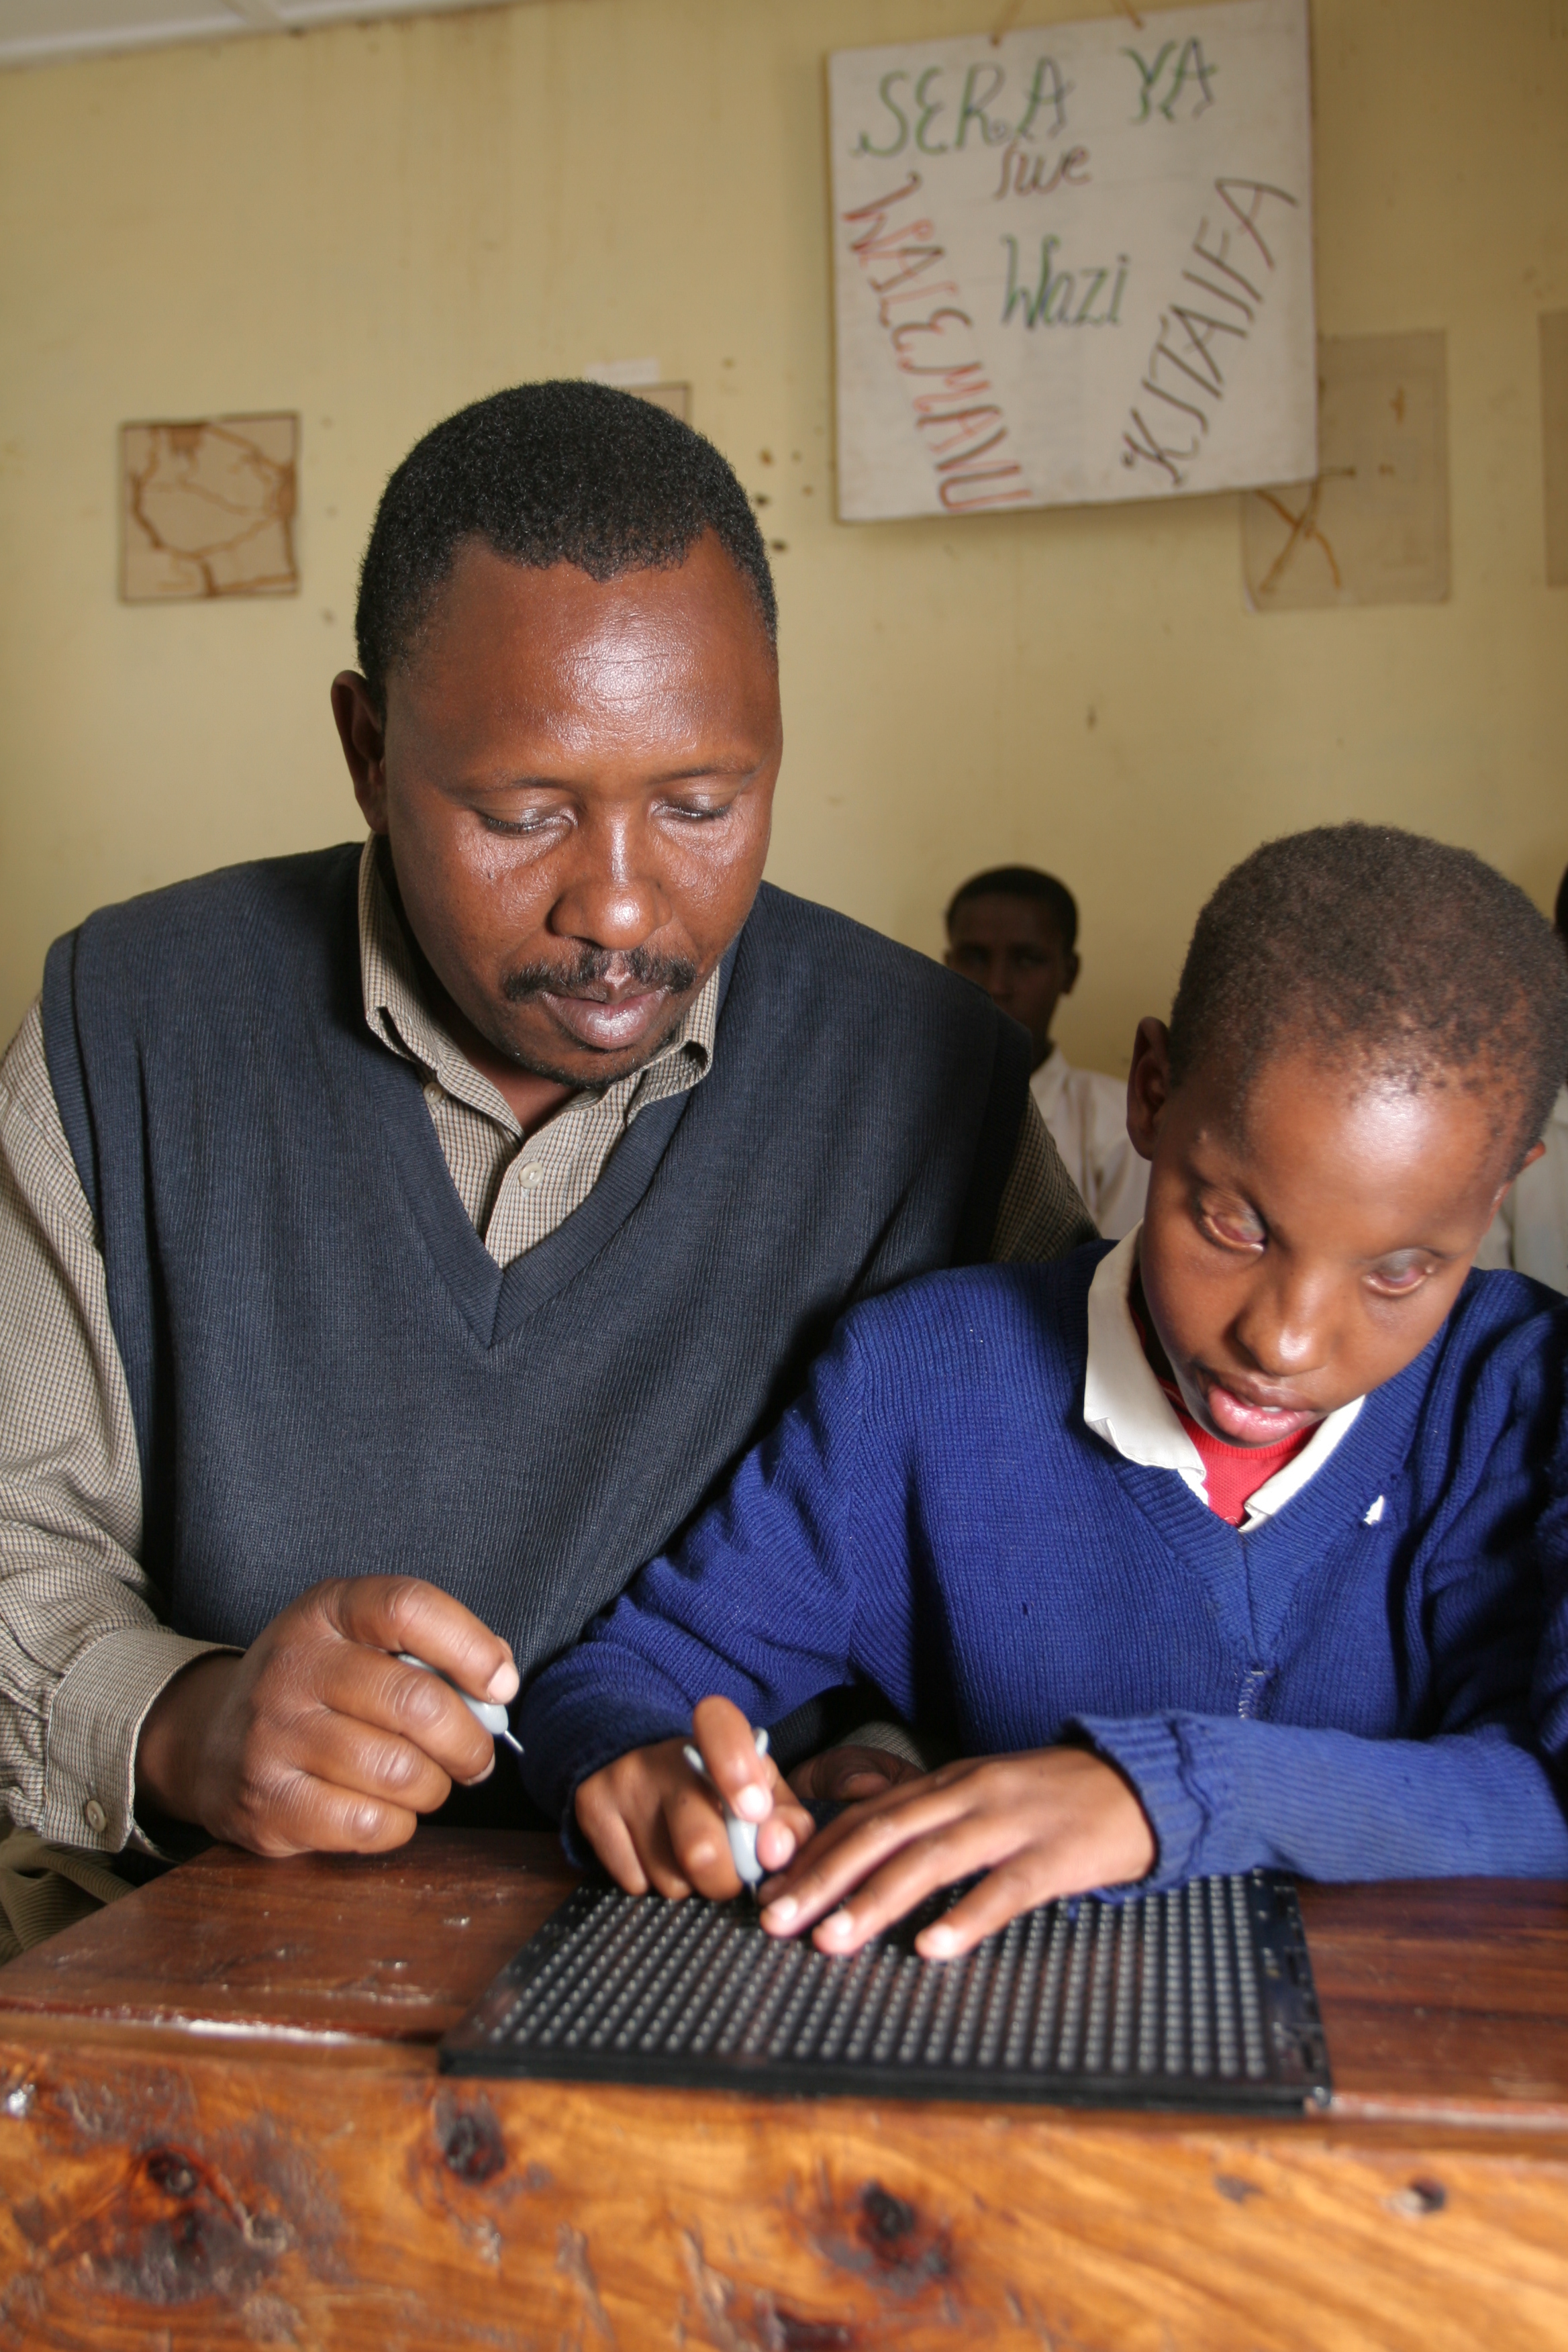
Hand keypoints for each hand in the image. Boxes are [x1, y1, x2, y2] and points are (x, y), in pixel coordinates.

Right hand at [134, 1577, 518, 1856]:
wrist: (211, 1743)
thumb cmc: (313, 1689)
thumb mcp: (357, 1640)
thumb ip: (428, 1648)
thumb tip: (498, 1680)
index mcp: (325, 1611)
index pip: (407, 1608)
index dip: (469, 1647)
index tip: (500, 1683)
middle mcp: (293, 1667)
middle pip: (414, 1702)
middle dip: (467, 1740)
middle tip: (474, 1756)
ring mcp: (273, 1736)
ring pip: (398, 1771)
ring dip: (435, 1787)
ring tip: (428, 1782)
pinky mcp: (268, 1803)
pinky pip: (367, 1823)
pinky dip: (398, 1824)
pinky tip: (387, 1810)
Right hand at [575, 1694, 815, 1899]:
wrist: (634, 1758)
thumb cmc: (718, 1784)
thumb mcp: (761, 1789)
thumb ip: (786, 1821)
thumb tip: (775, 1853)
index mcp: (715, 1733)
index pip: (723, 1732)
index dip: (739, 1773)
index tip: (753, 1811)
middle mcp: (664, 1754)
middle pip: (700, 1847)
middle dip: (724, 1879)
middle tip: (729, 1872)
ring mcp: (623, 1780)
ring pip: (667, 1877)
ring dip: (687, 1883)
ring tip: (685, 1852)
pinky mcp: (592, 1807)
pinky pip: (633, 1881)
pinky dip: (651, 1882)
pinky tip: (653, 1852)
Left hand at [757, 1748, 1155, 1960]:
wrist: (1138, 1784)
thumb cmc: (1051, 1801)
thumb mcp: (982, 1797)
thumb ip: (929, 1822)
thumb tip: (862, 1859)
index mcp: (947, 1782)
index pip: (865, 1815)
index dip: (814, 1853)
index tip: (769, 1891)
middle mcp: (969, 1794)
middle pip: (882, 1834)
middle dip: (823, 1879)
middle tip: (775, 1921)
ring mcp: (1012, 1823)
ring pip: (931, 1859)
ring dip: (875, 1901)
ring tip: (831, 1940)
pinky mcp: (1057, 1855)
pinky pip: (1005, 1890)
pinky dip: (965, 1919)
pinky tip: (931, 1949)